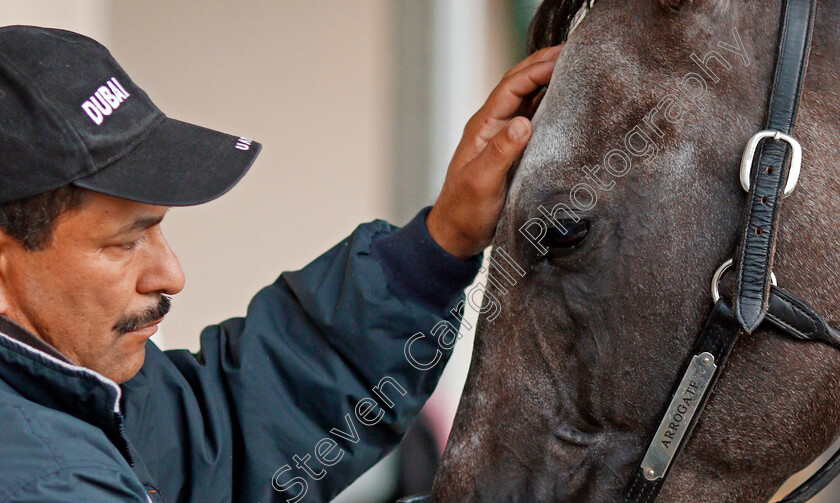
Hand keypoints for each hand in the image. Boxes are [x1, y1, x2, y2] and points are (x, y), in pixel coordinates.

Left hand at [427, 44, 562, 258]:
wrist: (457, 233)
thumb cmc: (465, 210)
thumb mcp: (481, 183)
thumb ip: (501, 153)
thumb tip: (524, 123)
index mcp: (483, 126)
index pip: (512, 87)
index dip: (536, 69)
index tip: (563, 58)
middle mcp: (494, 126)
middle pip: (520, 85)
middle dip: (544, 64)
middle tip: (576, 51)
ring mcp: (503, 137)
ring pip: (528, 99)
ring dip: (549, 81)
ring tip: (576, 66)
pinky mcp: (514, 150)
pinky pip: (534, 120)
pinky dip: (550, 105)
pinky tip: (568, 101)